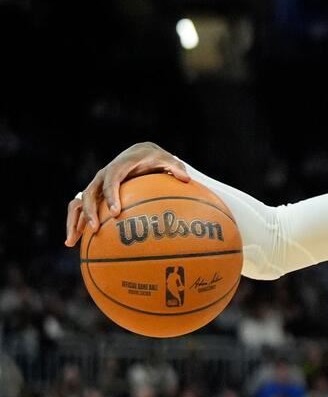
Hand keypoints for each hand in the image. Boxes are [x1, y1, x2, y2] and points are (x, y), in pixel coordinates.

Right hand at [65, 142, 189, 246]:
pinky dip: (75, 224)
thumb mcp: (167, 159)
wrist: (139, 153)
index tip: (115, 213)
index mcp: (119, 166)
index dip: (111, 195)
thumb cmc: (155, 158)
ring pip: (79, 203)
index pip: (111, 179)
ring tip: (71, 241)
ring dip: (74, 221)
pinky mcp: (94, 195)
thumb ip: (176, 167)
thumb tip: (187, 178)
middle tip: (95, 229)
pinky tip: (73, 242)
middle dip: (90, 212)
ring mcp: (96, 186)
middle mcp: (103, 176)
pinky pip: (80, 209)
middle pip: (90, 193)